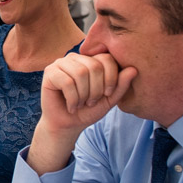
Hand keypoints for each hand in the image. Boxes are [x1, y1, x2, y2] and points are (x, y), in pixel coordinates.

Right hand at [29, 52, 135, 173]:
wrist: (68, 124)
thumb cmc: (88, 110)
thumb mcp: (109, 99)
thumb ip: (121, 85)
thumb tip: (133, 69)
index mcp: (91, 60)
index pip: (106, 58)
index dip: (111, 78)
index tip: (107, 95)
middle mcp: (75, 58)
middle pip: (94, 66)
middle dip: (96, 90)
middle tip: (91, 102)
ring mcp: (60, 63)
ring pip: (80, 73)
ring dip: (83, 95)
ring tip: (80, 104)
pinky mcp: (49, 72)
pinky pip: (66, 82)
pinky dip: (72, 99)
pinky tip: (71, 106)